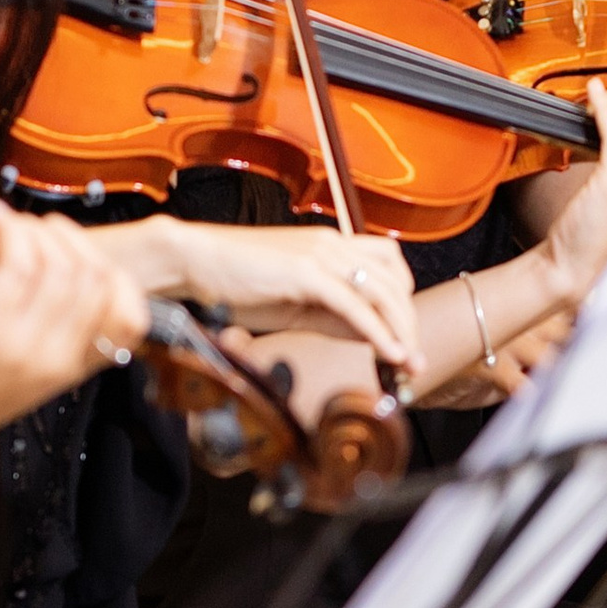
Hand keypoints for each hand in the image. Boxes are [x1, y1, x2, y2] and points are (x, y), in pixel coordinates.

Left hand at [0, 208, 148, 523]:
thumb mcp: (15, 376)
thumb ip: (45, 336)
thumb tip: (56, 269)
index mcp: (66, 373)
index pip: (130, 317)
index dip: (115, 272)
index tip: (78, 252)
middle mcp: (51, 362)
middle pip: (95, 278)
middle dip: (67, 237)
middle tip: (35, 229)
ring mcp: (18, 348)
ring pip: (58, 265)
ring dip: (34, 229)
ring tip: (7, 225)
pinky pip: (15, 261)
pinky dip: (7, 229)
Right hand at [112, 217, 420, 372]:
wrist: (192, 261)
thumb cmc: (235, 281)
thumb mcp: (294, 303)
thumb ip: (333, 316)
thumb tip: (371, 336)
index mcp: (330, 245)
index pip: (389, 266)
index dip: (403, 302)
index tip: (406, 339)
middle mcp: (332, 244)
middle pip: (395, 280)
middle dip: (410, 323)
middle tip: (414, 360)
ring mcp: (320, 255)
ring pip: (383, 290)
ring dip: (402, 330)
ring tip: (407, 362)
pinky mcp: (305, 272)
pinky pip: (354, 304)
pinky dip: (378, 331)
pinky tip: (389, 354)